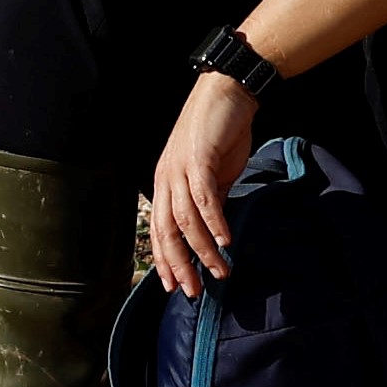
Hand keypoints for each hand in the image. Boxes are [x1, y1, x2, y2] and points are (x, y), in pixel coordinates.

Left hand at [143, 71, 258, 298]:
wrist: (226, 95)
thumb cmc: (219, 136)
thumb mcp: (212, 176)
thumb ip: (210, 202)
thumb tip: (214, 234)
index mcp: (165, 184)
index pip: (160, 230)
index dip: (165, 260)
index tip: (176, 287)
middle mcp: (166, 178)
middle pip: (166, 230)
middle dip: (179, 264)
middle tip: (193, 291)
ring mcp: (179, 168)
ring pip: (185, 219)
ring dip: (202, 249)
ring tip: (219, 272)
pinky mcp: (198, 158)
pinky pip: (203, 197)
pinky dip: (214, 222)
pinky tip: (225, 241)